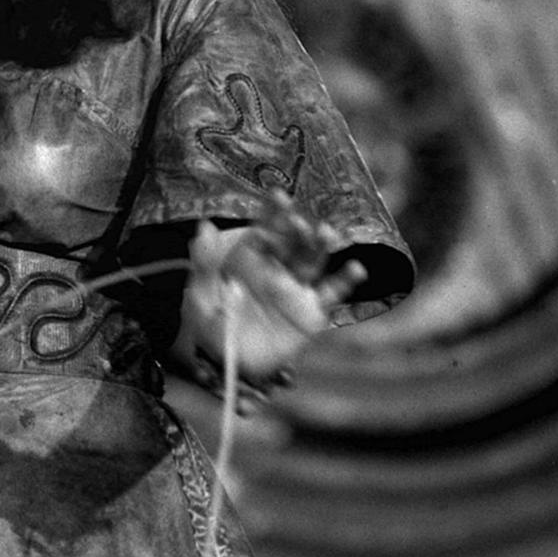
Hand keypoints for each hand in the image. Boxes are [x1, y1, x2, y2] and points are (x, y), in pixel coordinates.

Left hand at [187, 194, 366, 387]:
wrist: (230, 361)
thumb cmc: (213, 323)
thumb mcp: (201, 294)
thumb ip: (205, 264)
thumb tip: (203, 226)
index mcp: (250, 258)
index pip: (264, 228)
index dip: (271, 211)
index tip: (278, 194)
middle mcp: (277, 267)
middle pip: (291, 242)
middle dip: (297, 229)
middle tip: (298, 222)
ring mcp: (296, 288)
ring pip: (313, 261)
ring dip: (322, 246)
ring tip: (328, 233)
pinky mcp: (312, 311)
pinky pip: (331, 294)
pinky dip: (345, 281)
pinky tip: (356, 268)